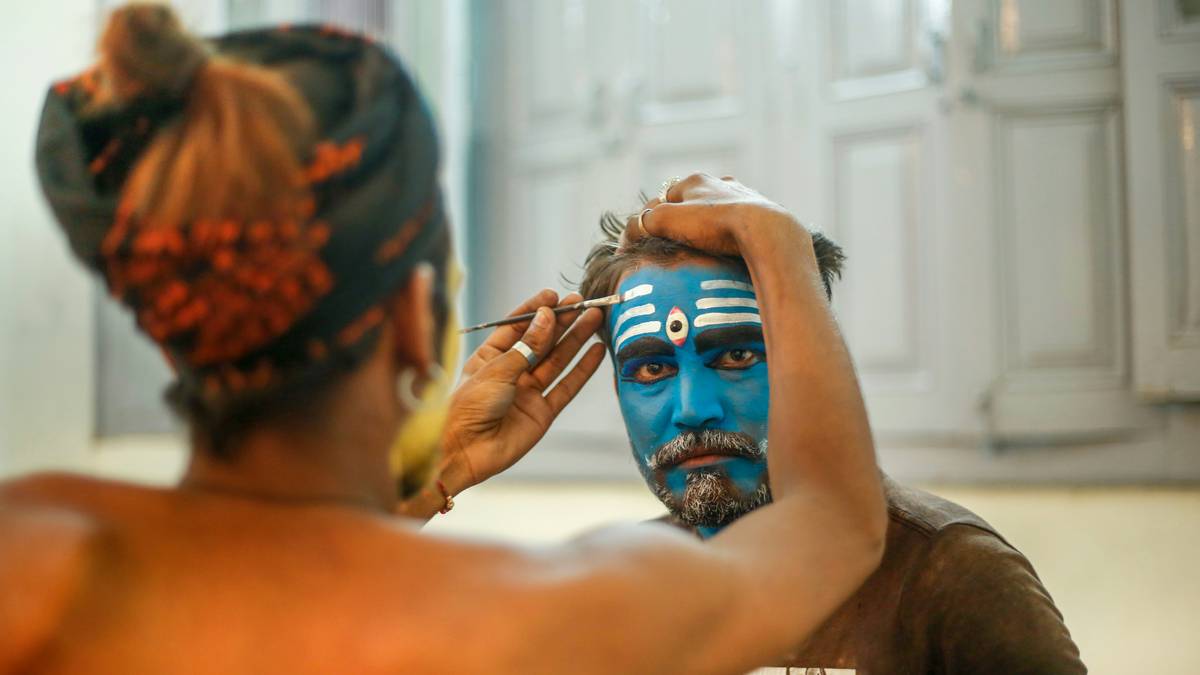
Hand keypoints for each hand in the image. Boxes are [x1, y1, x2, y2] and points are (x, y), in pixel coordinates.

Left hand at [439, 290, 605, 493]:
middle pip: (541, 341)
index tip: (554, 295)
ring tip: (594, 318)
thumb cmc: (467, 407)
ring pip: (557, 360)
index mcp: (490, 357)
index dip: (535, 310)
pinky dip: (582, 369)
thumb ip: (527, 345)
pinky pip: (567, 387)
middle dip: (562, 321)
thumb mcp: (497, 369)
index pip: (516, 326)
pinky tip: (596, 351)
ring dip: (576, 339)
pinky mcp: (542, 412)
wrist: (463, 452)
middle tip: (582, 302)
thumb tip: (547, 316)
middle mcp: (511, 371)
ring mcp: (528, 392)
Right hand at [624, 173, 808, 255]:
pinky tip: (730, 247)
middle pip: (691, 203)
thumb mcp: (668, 220)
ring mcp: (744, 197)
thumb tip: (629, 233)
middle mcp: (720, 183)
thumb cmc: (714, 223)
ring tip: (702, 248)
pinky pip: (739, 223)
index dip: (650, 220)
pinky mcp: (763, 214)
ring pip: (717, 211)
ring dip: (707, 226)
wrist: (765, 231)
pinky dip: (730, 233)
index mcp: (696, 181)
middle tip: (673, 244)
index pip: (663, 198)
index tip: (642, 242)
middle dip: (681, 221)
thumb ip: (644, 223)